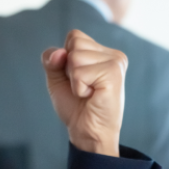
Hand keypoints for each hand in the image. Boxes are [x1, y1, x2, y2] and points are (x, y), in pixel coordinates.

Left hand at [43, 30, 126, 156]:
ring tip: (87, 93)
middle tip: (82, 88)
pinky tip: (91, 96)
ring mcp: (116, 62)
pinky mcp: (113, 73)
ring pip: (75, 57)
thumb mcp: (57, 79)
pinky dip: (78, 88)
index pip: (74, 36)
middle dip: (68, 69)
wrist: (87, 132)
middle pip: (74, 42)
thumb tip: (60, 52)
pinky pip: (79, 72)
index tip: (76, 79)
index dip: (64, 59)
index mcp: (103, 52)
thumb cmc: (75, 107)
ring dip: (74, 80)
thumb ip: (52, 60)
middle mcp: (113, 54)